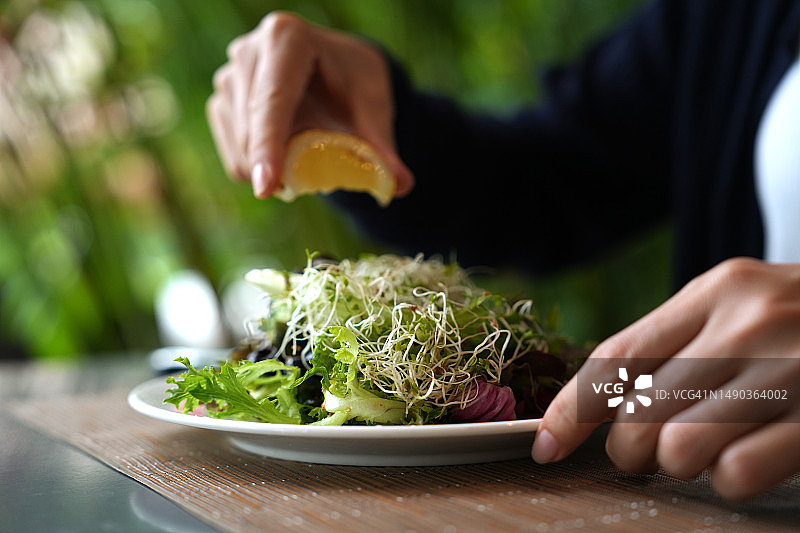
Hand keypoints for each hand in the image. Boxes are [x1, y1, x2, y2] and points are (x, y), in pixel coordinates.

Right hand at [206, 12, 413, 197]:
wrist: (338, 75)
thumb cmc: (357, 88)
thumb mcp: (374, 112)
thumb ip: (383, 150)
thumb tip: (401, 184)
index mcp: (286, 38)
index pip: (273, 99)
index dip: (268, 144)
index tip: (267, 187)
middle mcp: (248, 51)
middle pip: (251, 128)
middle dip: (277, 164)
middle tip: (315, 177)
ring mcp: (228, 76)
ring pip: (240, 147)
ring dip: (271, 169)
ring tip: (304, 155)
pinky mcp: (221, 102)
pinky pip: (233, 157)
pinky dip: (259, 171)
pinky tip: (283, 155)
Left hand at [533, 257, 799, 499]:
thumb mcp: (745, 307)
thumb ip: (678, 343)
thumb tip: (596, 402)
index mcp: (718, 289)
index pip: (615, 357)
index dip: (570, 411)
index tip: (548, 446)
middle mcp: (751, 322)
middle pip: (635, 414)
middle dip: (632, 450)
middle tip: (658, 448)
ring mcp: (794, 369)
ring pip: (676, 449)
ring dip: (683, 465)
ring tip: (714, 446)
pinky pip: (736, 475)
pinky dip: (734, 480)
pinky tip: (758, 457)